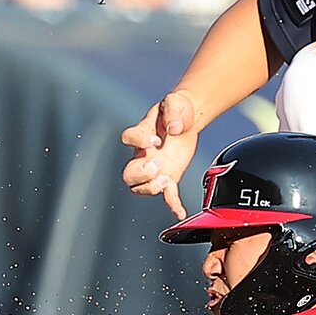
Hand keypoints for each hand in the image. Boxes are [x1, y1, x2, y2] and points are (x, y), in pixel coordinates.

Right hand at [121, 91, 199, 218]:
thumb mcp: (175, 103)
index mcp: (142, 132)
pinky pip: (168, 195)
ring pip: (140, 187)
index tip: (156, 139)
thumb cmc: (177, 109)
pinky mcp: (170, 176)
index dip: (139, 140)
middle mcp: (143, 154)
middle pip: (128, 173)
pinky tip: (180, 211)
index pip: (129, 138)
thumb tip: (174, 129)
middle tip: (157, 163)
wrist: (187, 118)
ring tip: (165, 178)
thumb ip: (173, 112)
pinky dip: (173, 204)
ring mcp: (155, 168)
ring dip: (151, 187)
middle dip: (141, 173)